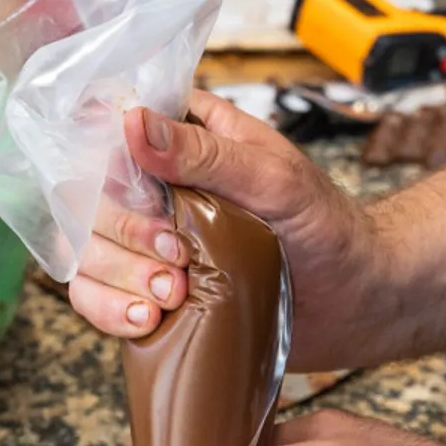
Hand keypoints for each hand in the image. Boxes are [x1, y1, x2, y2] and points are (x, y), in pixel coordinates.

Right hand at [68, 91, 387, 372]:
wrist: (359, 301)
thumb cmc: (329, 230)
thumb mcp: (275, 179)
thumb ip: (205, 154)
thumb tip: (133, 123)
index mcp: (186, 142)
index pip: (108, 135)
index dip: (107, 169)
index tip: (147, 201)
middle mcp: (159, 192)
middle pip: (89, 201)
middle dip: (122, 236)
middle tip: (177, 260)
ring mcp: (153, 247)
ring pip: (87, 253)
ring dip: (116, 277)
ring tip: (171, 297)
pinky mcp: (155, 297)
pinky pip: (100, 300)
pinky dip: (109, 312)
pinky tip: (146, 322)